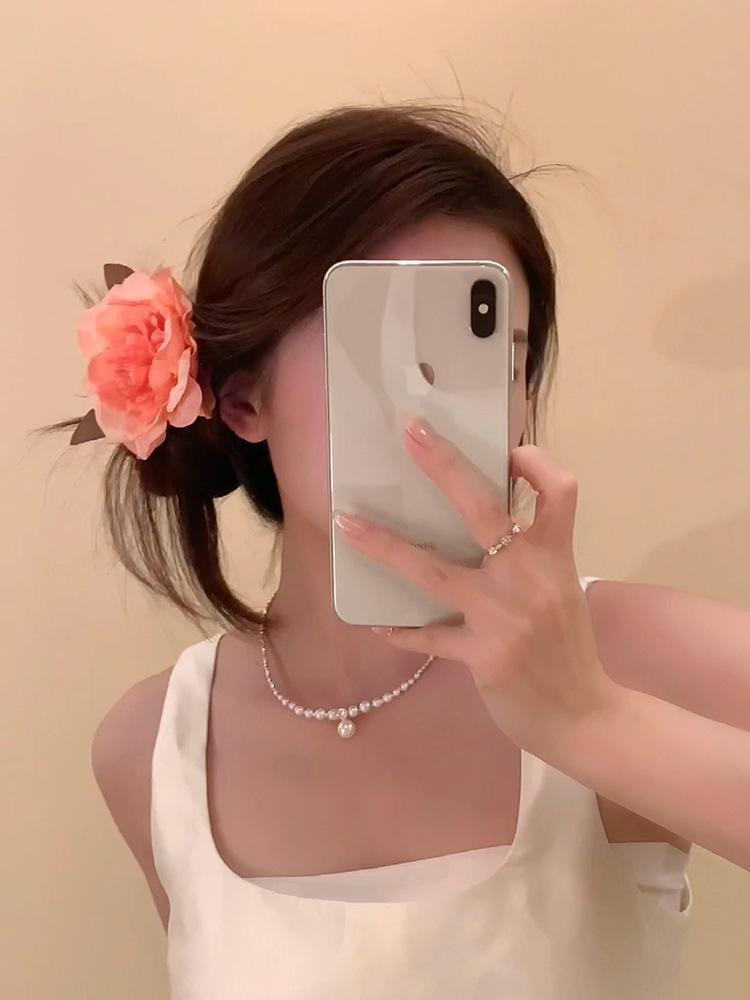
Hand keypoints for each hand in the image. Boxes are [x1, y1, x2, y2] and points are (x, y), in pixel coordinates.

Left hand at [332, 415, 619, 755]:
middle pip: (482, 509)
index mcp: (556, 557)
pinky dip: (401, 630)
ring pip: (432, 570)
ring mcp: (502, 616)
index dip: (537, 463)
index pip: (559, 491)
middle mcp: (529, 578)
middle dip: (443, 465)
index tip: (510, 450)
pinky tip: (377, 626)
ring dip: (384, 546)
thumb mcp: (561, 592)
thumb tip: (487, 528)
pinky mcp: (481, 655)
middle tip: (410, 432)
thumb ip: (530, 559)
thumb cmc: (571, 651)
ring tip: (346, 524)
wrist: (584, 718)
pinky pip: (426, 636)